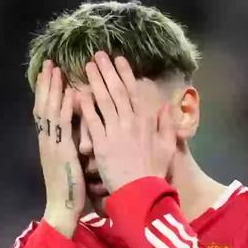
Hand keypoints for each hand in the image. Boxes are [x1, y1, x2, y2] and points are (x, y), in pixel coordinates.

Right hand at [33, 60, 85, 237]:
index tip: (50, 74)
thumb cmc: (70, 189)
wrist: (63, 208)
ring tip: (55, 69)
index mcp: (49, 142)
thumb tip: (78, 131)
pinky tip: (71, 92)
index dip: (47, 91)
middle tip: (49, 63)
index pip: (45, 111)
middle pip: (43, 105)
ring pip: (50, 110)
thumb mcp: (69, 162)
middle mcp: (47, 140)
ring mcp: (52, 144)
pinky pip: (63, 125)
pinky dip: (66, 107)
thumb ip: (71, 144)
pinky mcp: (61, 151)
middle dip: (46, 84)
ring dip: (53, 88)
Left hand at [81, 51, 176, 192]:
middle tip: (98, 55)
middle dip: (107, 71)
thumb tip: (167, 107)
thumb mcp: (168, 147)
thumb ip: (168, 126)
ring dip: (95, 82)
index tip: (119, 59)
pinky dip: (86, 107)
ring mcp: (115, 132)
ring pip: (104, 101)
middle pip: (117, 91)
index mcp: (146, 121)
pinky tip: (78, 94)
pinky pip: (92, 121)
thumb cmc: (154, 172)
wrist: (141, 192)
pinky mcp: (101, 144)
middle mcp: (130, 122)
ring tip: (87, 67)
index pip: (134, 92)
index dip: (126, 74)